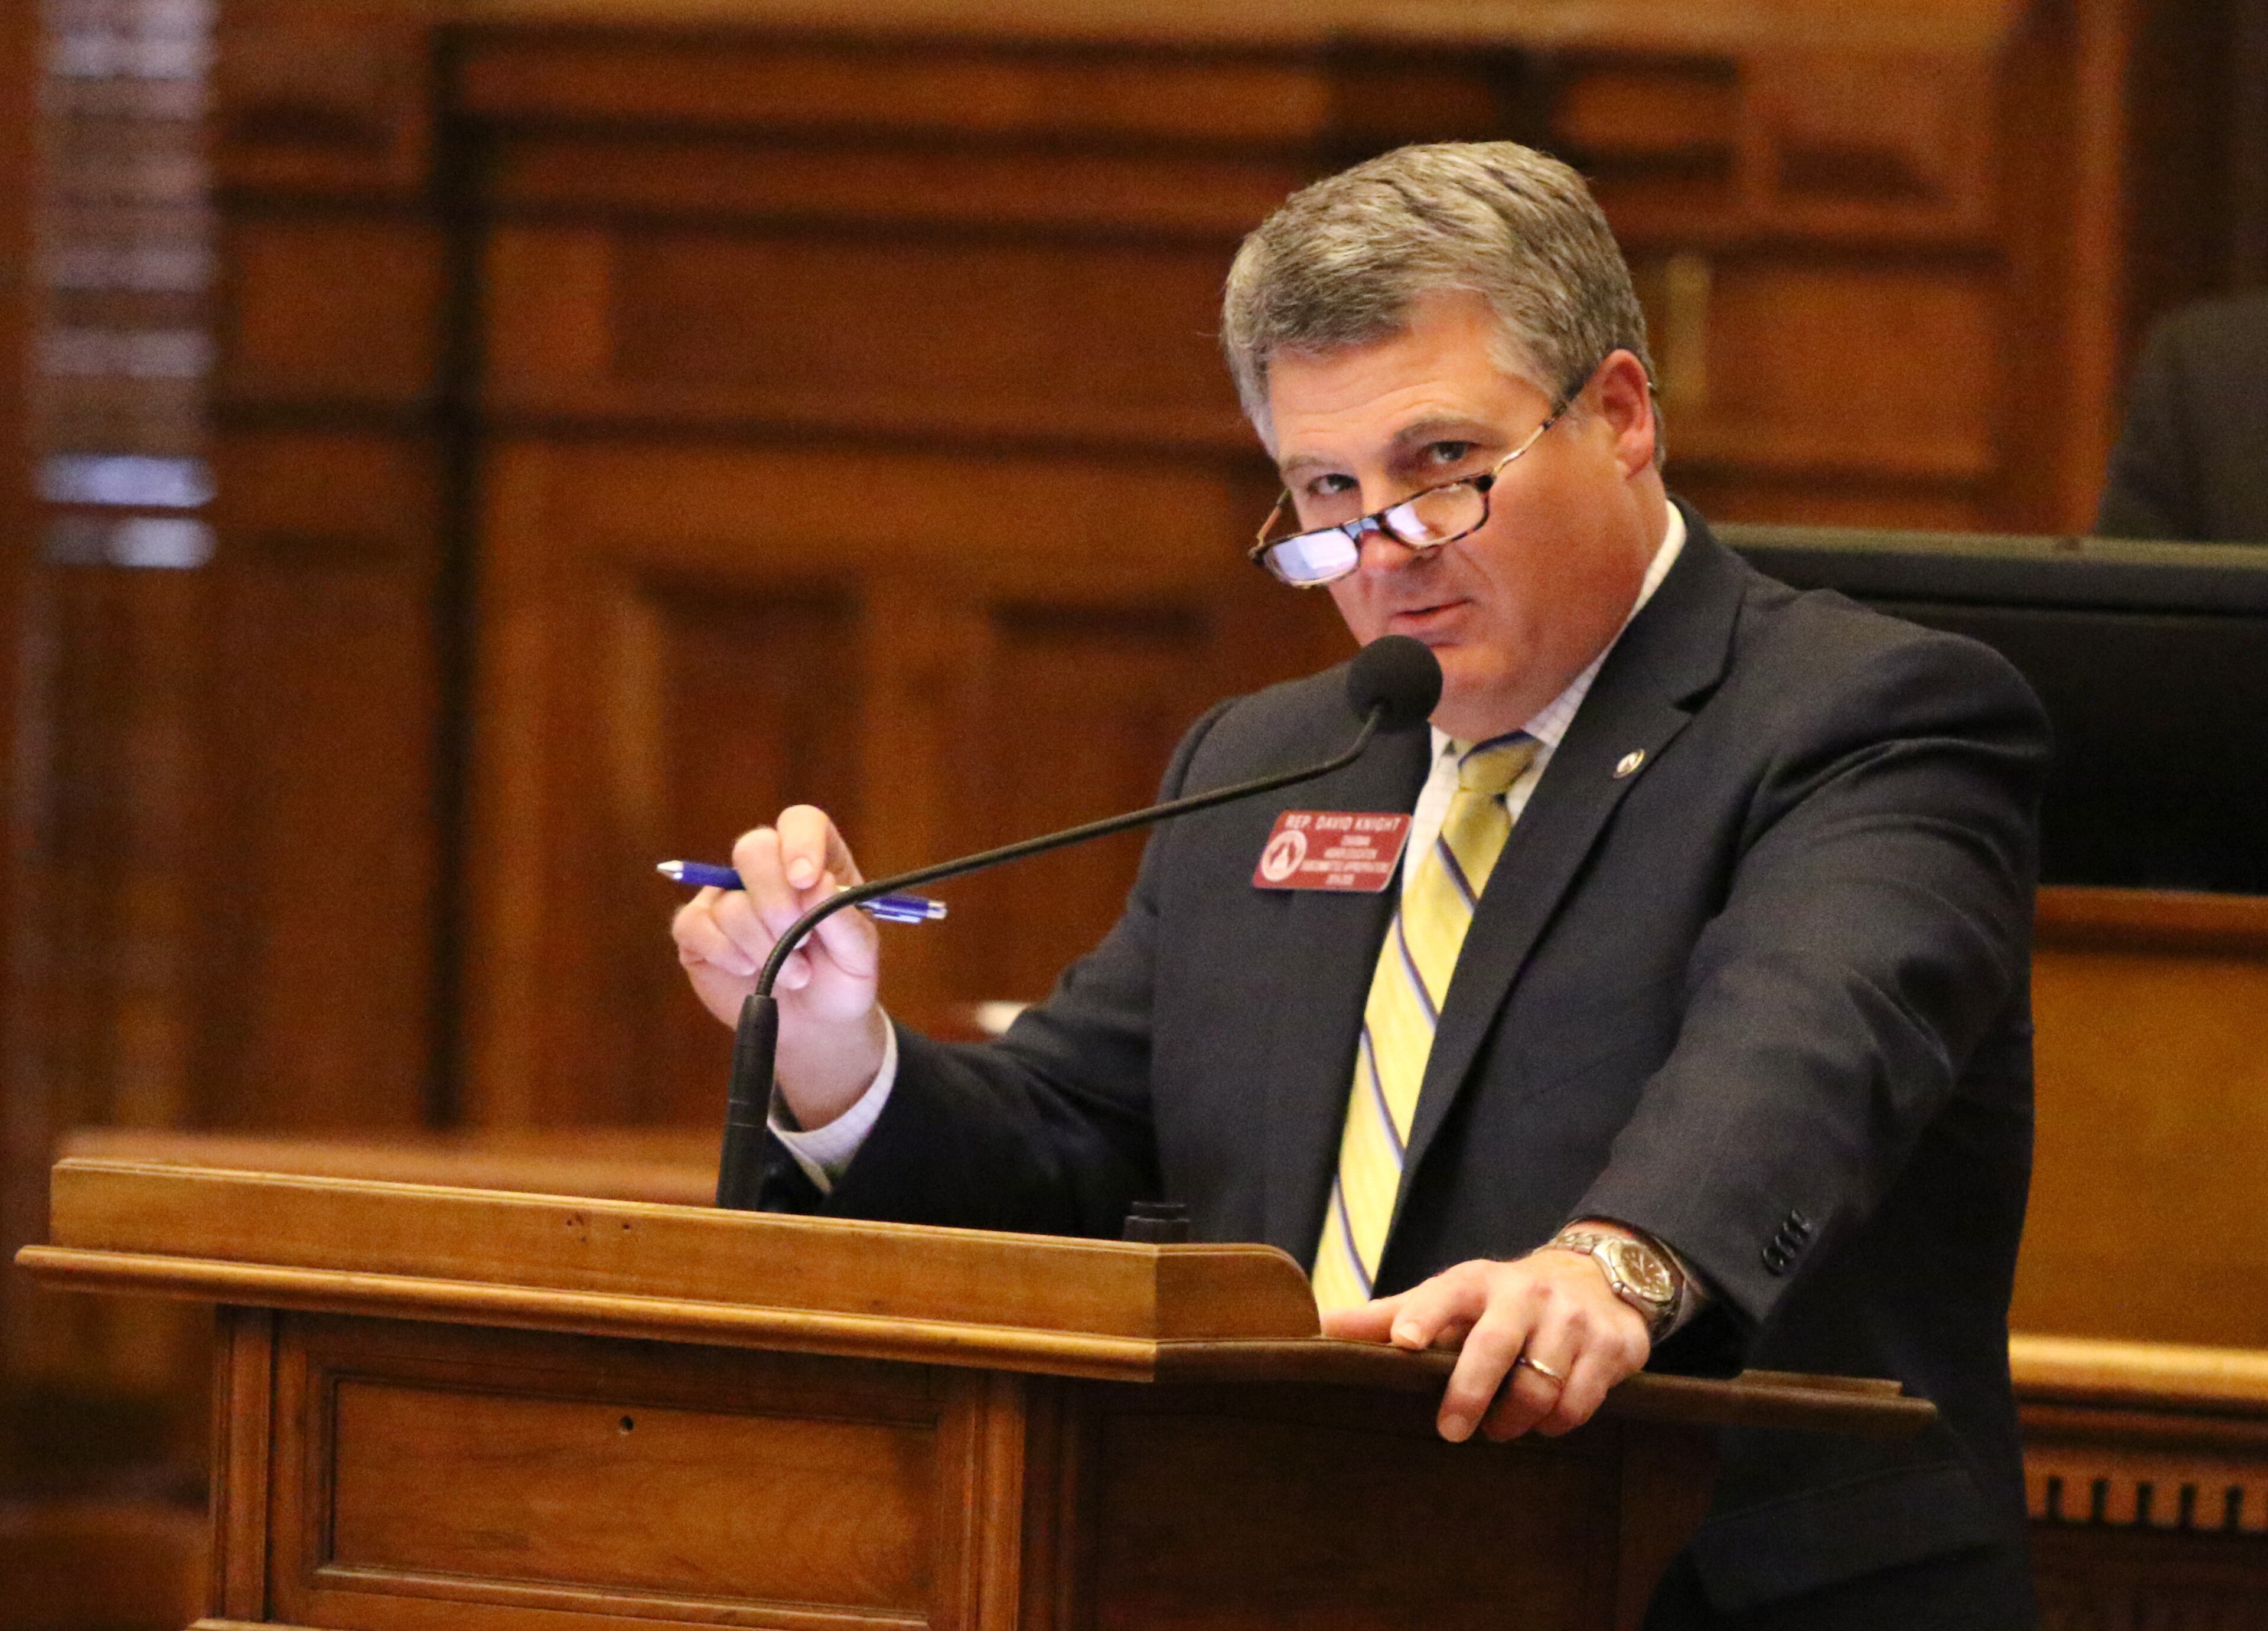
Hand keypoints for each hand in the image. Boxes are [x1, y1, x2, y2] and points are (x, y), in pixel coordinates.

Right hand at [669, 805, 887, 1127]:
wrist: (817, 1024)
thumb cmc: (841, 978)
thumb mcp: (859, 954)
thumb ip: (844, 920)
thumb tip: (816, 884)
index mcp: (814, 860)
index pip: (800, 823)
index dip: (799, 843)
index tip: (806, 880)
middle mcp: (767, 870)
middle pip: (753, 849)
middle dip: (777, 902)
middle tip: (802, 942)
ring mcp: (726, 898)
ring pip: (730, 901)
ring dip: (764, 946)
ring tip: (795, 974)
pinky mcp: (698, 931)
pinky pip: (695, 926)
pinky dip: (725, 953)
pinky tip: (749, 970)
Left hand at [1322, 1247, 1650, 1442]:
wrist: (1596, 1277)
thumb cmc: (1503, 1300)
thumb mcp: (1451, 1298)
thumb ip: (1392, 1315)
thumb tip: (1323, 1328)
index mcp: (1478, 1281)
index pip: (1444, 1292)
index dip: (1422, 1314)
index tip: (1403, 1342)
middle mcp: (1526, 1293)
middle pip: (1495, 1344)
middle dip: (1470, 1391)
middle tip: (1451, 1431)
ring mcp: (1573, 1318)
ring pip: (1540, 1383)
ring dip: (1515, 1418)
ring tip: (1499, 1429)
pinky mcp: (1612, 1345)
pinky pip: (1580, 1400)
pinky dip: (1558, 1421)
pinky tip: (1544, 1423)